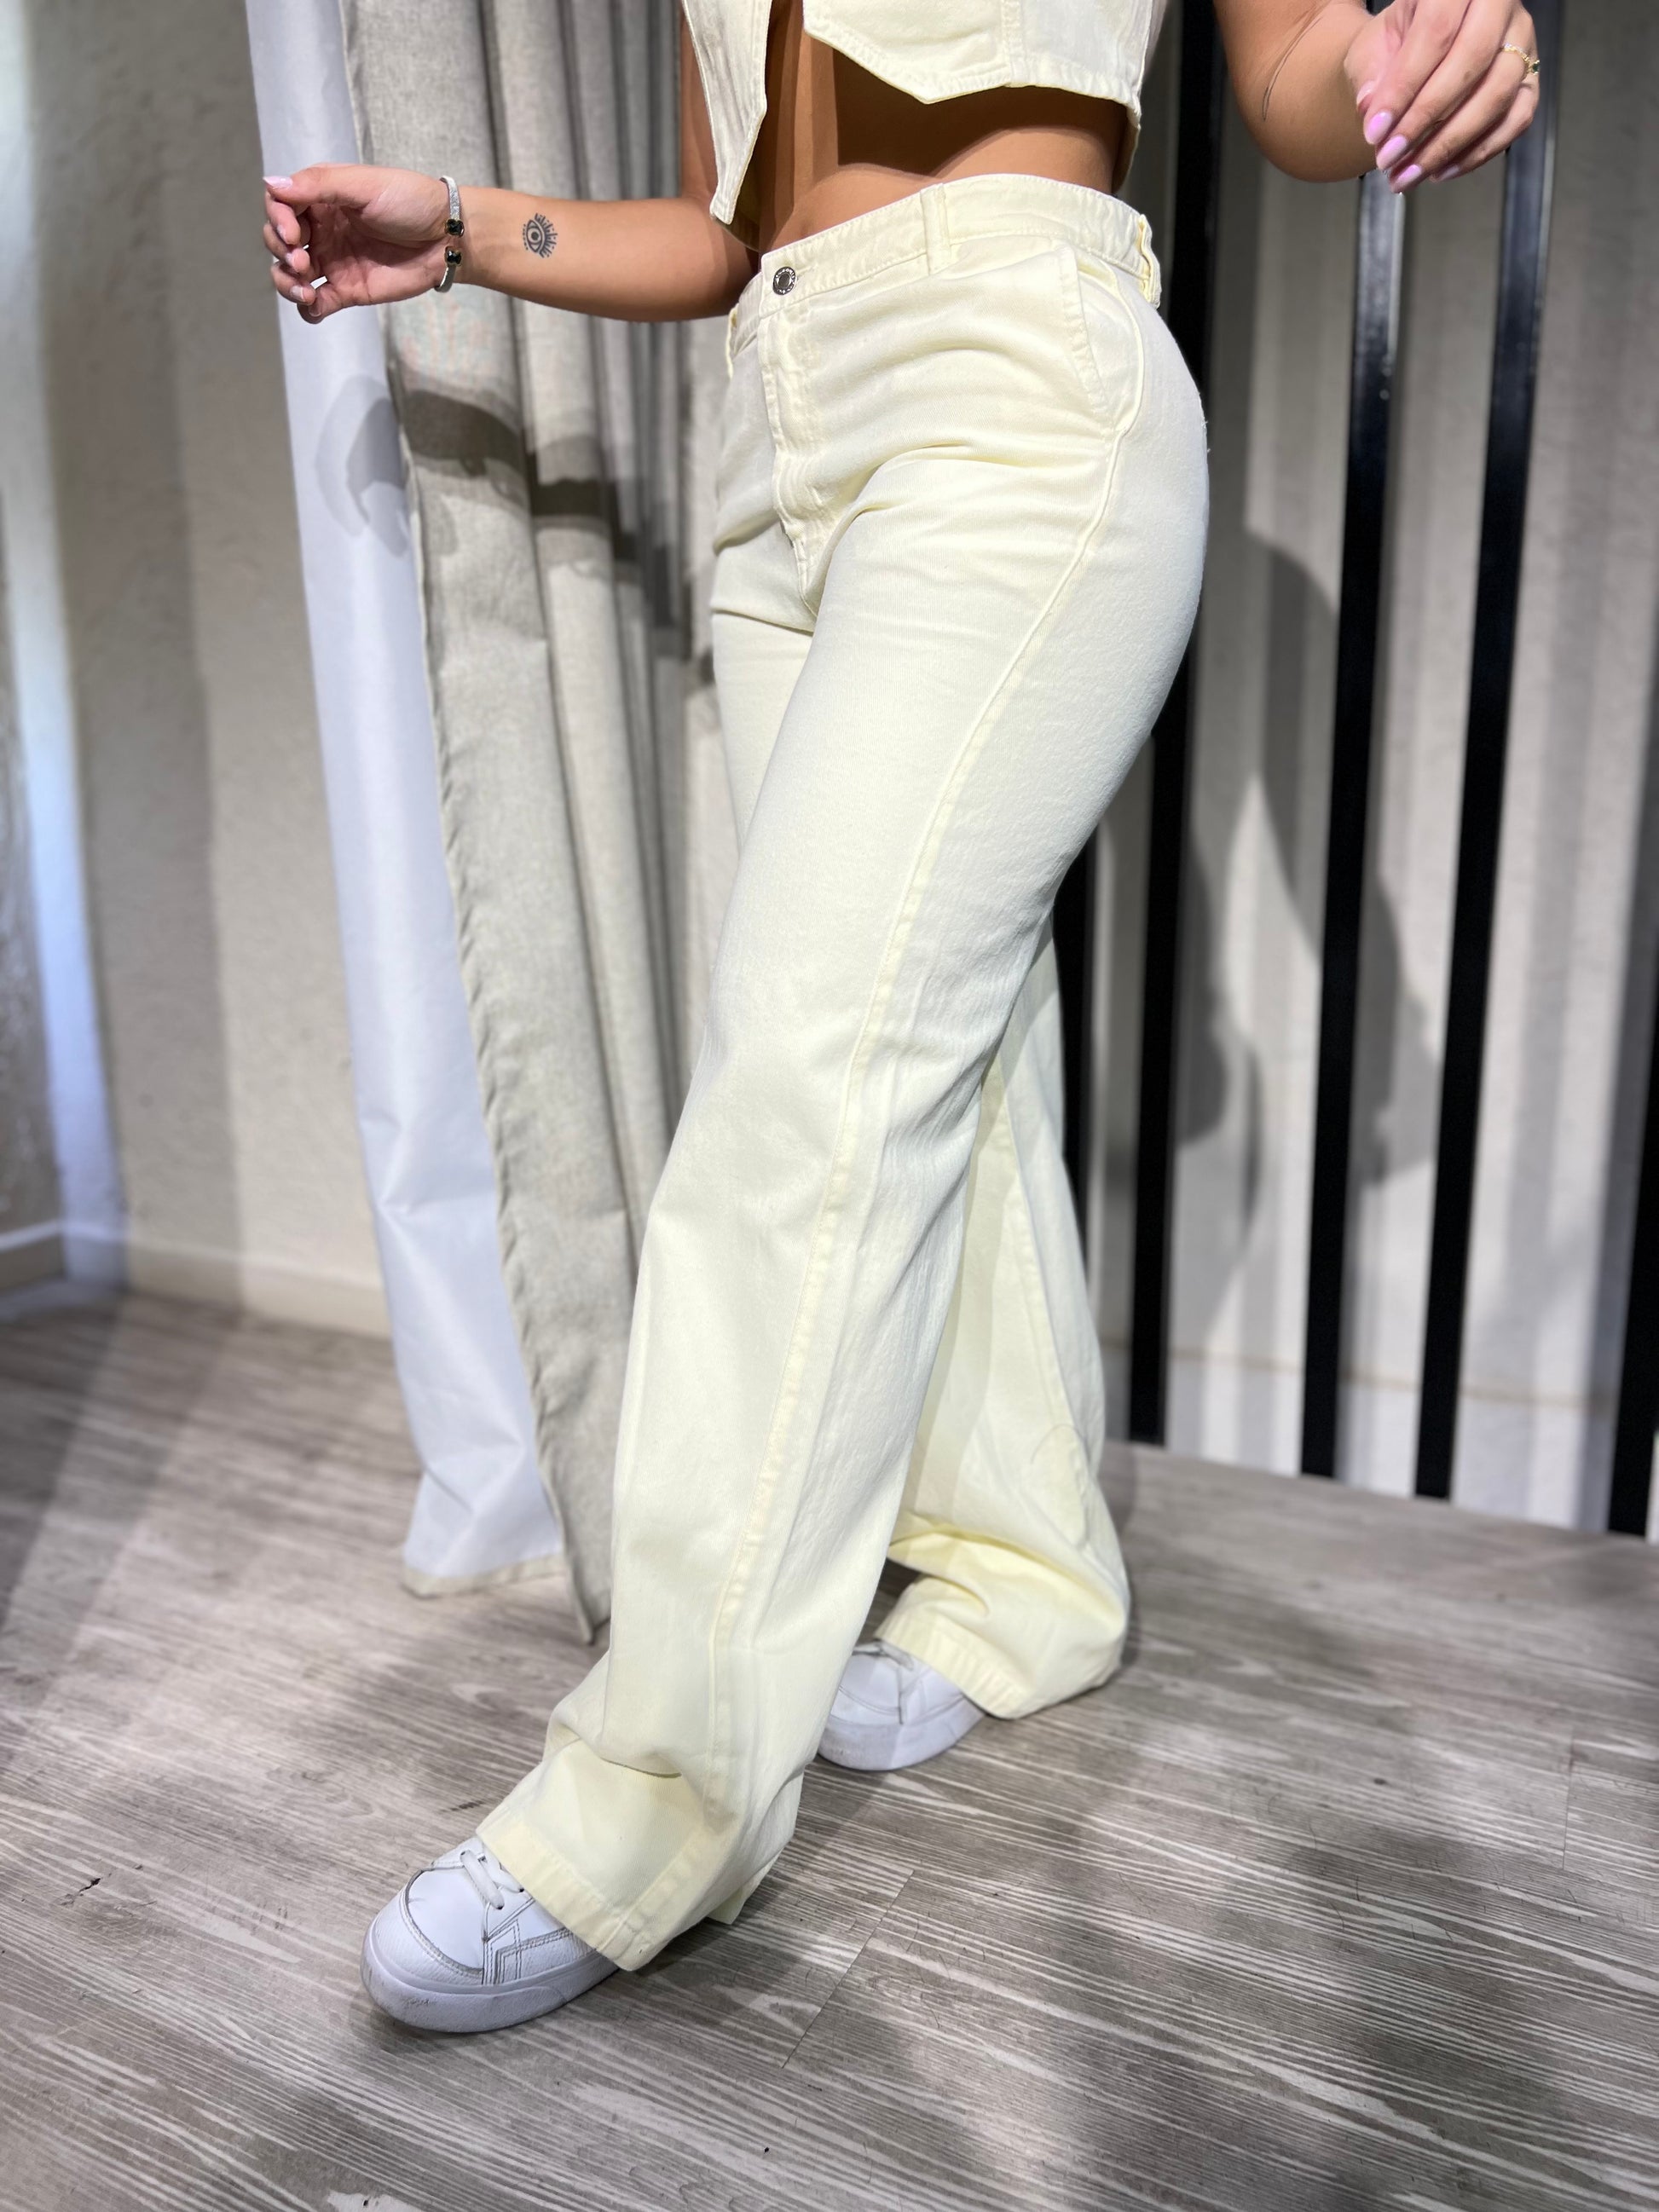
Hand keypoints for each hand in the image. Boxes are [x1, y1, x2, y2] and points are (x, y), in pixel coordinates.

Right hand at [263, 165, 451, 321]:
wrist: (446, 238)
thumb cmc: (409, 201)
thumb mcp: (364, 185)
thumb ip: (319, 185)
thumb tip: (270, 184)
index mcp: (321, 198)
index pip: (280, 206)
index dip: (277, 220)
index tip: (294, 234)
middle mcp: (321, 229)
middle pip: (278, 241)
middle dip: (281, 251)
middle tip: (304, 260)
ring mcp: (332, 261)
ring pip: (290, 274)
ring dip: (286, 282)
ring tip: (307, 289)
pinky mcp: (347, 290)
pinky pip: (315, 304)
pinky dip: (307, 308)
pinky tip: (315, 304)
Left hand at [1344, 0, 1538, 192]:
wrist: (1414, 51)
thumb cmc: (1392, 48)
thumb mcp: (1371, 51)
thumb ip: (1370, 74)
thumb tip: (1370, 107)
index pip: (1436, 32)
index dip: (1404, 87)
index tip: (1374, 133)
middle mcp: (1498, 3)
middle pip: (1472, 61)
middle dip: (1425, 120)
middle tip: (1389, 159)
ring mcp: (1522, 38)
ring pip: (1498, 93)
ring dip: (1450, 144)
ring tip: (1408, 175)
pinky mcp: (1530, 76)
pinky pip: (1517, 119)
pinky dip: (1479, 152)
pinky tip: (1441, 171)